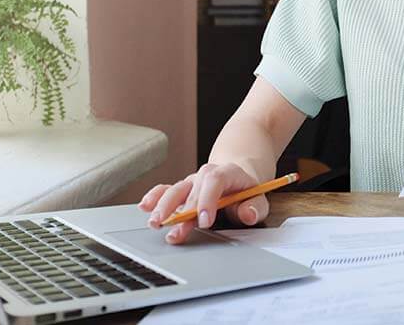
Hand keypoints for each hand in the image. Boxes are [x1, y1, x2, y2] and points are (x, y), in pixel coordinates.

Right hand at [137, 163, 269, 243]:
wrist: (237, 177)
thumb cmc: (246, 192)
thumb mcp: (258, 199)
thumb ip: (255, 208)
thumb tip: (247, 214)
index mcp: (227, 173)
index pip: (215, 181)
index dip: (208, 200)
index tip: (205, 221)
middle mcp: (205, 176)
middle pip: (191, 188)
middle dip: (182, 210)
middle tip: (175, 230)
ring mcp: (191, 183)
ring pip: (175, 190)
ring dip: (163, 206)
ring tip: (155, 222)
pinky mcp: (181, 191)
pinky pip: (165, 190)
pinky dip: (154, 197)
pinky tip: (144, 206)